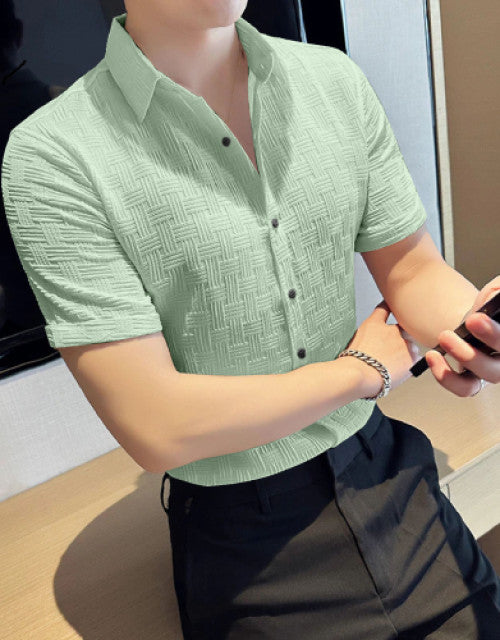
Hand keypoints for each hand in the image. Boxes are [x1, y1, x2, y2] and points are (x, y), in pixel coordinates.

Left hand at [425, 276, 499, 396]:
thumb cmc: (486, 306)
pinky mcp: (471, 380)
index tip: (481, 315)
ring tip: (446, 336)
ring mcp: (491, 369)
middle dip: (492, 335)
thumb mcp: (494, 294)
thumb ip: (497, 292)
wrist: (467, 320)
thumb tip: (496, 294)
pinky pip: (464, 387)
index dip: (497, 331)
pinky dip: (447, 376)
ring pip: (490, 376)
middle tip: (472, 320)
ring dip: (468, 356)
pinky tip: (432, 356)